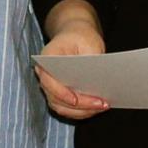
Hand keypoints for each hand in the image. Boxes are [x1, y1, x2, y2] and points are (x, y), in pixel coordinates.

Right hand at [35, 0, 108, 119]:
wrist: (75, 36)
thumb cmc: (81, 37)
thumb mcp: (90, 43)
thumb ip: (91, 61)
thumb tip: (98, 81)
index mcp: (46, 58)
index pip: (48, 81)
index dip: (61, 93)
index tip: (76, 100)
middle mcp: (45, 75)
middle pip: (56, 99)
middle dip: (80, 105)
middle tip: (102, 103)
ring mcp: (51, 87)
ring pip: (62, 108)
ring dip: (83, 111)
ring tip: (103, 106)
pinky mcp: (61, 95)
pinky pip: (69, 109)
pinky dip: (83, 111)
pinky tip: (98, 106)